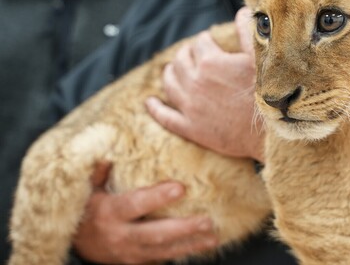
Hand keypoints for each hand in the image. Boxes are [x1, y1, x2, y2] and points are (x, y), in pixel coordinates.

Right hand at [73, 162, 218, 263]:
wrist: (80, 245)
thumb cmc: (89, 209)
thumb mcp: (90, 189)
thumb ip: (100, 172)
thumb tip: (109, 152)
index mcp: (110, 213)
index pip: (136, 205)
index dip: (157, 197)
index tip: (180, 188)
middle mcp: (122, 235)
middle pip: (156, 233)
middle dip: (183, 228)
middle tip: (207, 221)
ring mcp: (132, 252)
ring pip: (164, 250)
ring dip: (191, 244)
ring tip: (213, 236)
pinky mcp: (140, 262)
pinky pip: (165, 258)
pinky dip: (185, 252)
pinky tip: (204, 244)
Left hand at [146, 7, 264, 161]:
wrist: (270, 134)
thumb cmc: (269, 95)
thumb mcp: (261, 59)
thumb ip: (248, 32)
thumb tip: (242, 11)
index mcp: (211, 62)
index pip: (200, 42)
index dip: (207, 40)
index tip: (211, 42)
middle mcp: (195, 82)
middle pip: (181, 60)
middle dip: (187, 54)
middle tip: (194, 55)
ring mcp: (190, 107)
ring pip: (170, 83)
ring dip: (170, 73)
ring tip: (173, 70)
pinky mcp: (191, 128)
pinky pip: (165, 116)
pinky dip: (155, 108)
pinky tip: (150, 102)